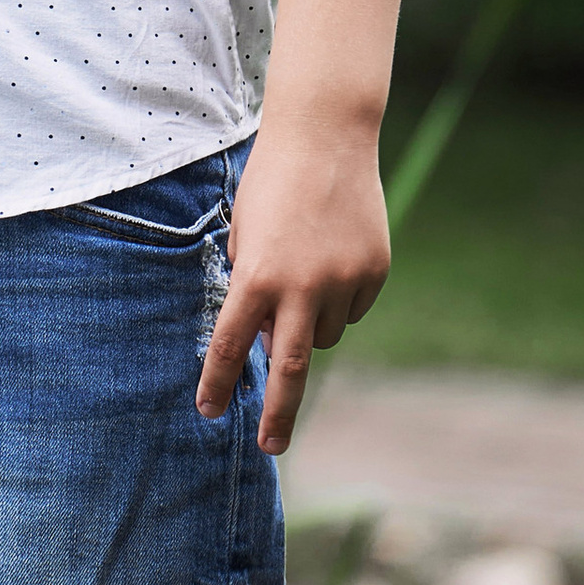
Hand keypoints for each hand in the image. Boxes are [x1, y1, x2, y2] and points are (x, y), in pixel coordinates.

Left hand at [195, 115, 389, 457]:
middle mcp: (302, 287)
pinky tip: (331, 257)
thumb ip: (251, 284)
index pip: (230, 345)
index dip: (217, 382)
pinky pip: (350, 308)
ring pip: (324, 334)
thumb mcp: (244, 232)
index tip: (209, 410)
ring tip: (302, 273)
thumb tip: (264, 336)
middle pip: (289, 370)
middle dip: (279, 414)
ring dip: (308, 325)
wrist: (326, 137)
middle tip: (271, 447)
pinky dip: (337, 299)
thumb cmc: (271, 182)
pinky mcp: (374, 274)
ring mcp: (343, 283)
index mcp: (258, 276)